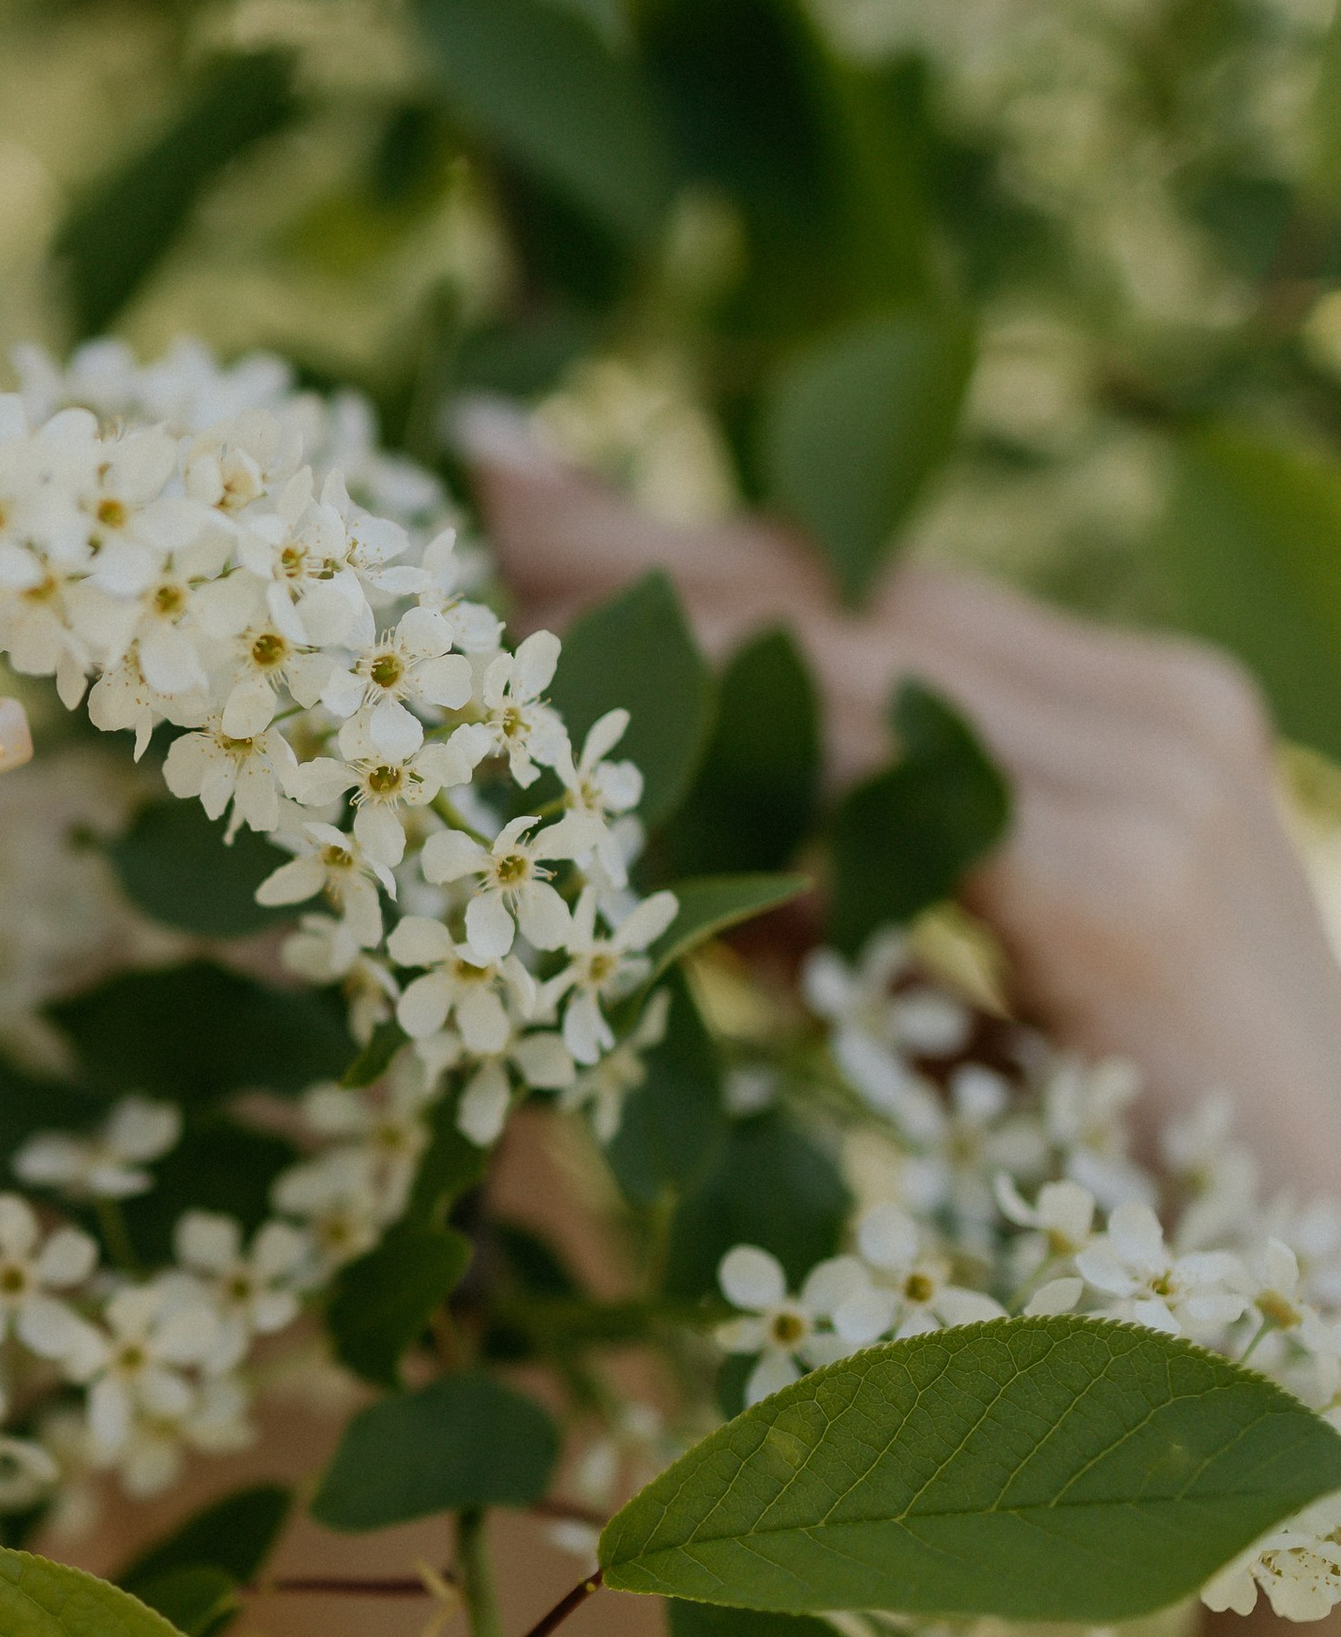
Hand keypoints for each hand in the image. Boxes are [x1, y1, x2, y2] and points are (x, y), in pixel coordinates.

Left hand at [456, 406, 1340, 1191]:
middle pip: (854, 591)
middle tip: (479, 493)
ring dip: (663, 637)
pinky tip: (620, 743)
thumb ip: (846, 901)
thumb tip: (665, 843)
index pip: (884, 587)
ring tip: (502, 616)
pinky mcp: (1119, 880)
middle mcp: (1157, 712)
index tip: (536, 480)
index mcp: (1140, 713)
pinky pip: (889, 796)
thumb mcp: (977, 997)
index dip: (703, 533)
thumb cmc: (1155, 1156)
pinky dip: (746, 766)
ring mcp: (1152, 783)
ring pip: (853, 669)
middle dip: (647, 544)